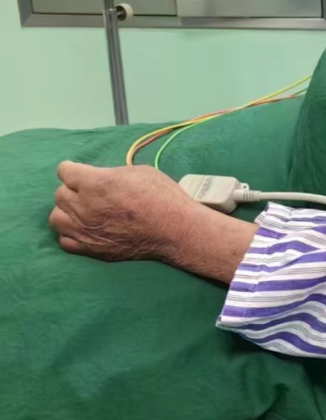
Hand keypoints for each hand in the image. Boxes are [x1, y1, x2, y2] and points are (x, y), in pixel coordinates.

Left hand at [50, 161, 197, 262]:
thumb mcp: (138, 172)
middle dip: (72, 190)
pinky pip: (65, 241)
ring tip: (82, 212)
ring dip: (67, 212)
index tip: (81, 173)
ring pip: (56, 218)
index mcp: (96, 183)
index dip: (73, 170)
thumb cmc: (163, 197)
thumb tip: (100, 178)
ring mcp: (86, 230)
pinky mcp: (91, 249)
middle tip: (88, 193)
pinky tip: (85, 230)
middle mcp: (85, 206)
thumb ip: (110, 174)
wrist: (176, 230)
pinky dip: (71, 234)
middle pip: (60, 194)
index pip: (64, 171)